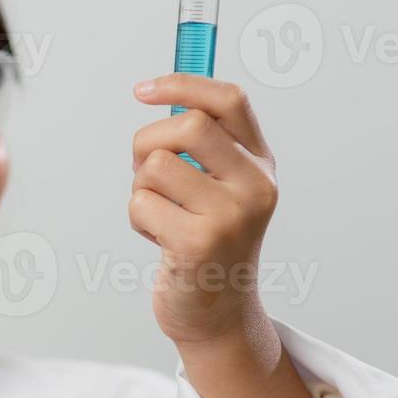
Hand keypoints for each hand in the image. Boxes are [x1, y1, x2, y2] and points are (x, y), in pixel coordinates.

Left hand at [129, 74, 278, 344]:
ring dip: (140, 188)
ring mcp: (230, 216)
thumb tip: (160, 94)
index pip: (229, 101)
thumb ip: (203, 146)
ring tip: (159, 213)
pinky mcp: (198, 243)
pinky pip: (141, 204)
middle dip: (147, 142)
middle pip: (187, 126)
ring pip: (156, 166)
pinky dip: (138, 219)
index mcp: (260, 164)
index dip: (182, 84)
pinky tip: (159, 239)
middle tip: (145, 171)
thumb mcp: (220, 189)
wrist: (218, 313)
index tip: (142, 90)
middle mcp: (254, 186)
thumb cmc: (207, 242)